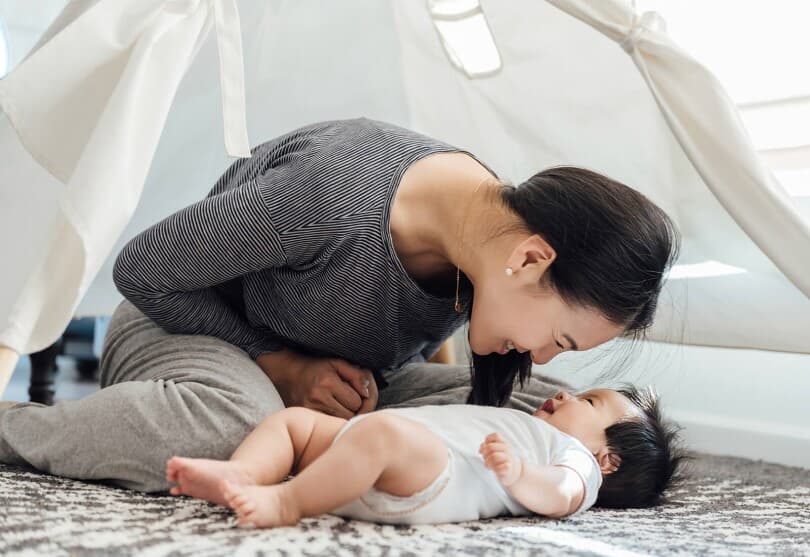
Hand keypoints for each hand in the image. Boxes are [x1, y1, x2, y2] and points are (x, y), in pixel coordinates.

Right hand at [256, 349, 378, 418]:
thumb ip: (357, 375)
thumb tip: (367, 394)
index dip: (359, 397)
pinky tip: (328, 411)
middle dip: (352, 409)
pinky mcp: (305, 417)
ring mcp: (309, 409)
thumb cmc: (317, 368)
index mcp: (328, 382)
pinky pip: (326, 427)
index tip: (352, 392)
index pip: (357, 402)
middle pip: (350, 415)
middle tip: (345, 399)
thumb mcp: (338, 363)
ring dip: (342, 416)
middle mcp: (318, 396)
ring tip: (336, 404)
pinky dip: (331, 421)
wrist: (288, 373)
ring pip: (339, 423)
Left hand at [479, 432, 522, 486]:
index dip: (487, 441)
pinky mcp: (508, 469)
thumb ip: (487, 446)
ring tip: (488, 465)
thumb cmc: (500, 459)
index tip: (484, 448)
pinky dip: (494, 469)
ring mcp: (509, 458)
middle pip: (490, 447)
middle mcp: (507, 449)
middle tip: (485, 458)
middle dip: (484, 453)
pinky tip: (495, 470)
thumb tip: (481, 449)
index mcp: (504, 442)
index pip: (496, 436)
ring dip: (487, 462)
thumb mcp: (495, 450)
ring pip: (493, 456)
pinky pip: (499, 468)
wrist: (513, 471)